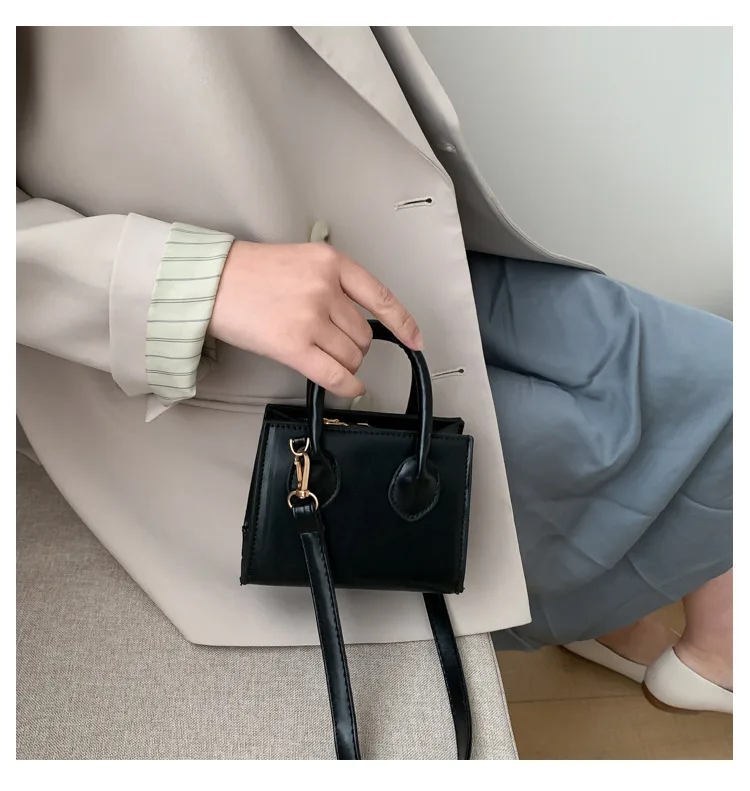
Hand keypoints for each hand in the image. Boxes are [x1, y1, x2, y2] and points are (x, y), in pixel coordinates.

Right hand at [209, 241, 422, 397]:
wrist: (210, 282)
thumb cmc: (252, 273)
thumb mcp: (302, 261)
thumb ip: (334, 284)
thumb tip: (361, 321)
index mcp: (331, 263)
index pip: (380, 298)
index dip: (403, 324)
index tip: (416, 341)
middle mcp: (325, 289)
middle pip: (364, 335)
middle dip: (355, 346)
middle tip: (332, 345)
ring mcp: (310, 318)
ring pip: (352, 356)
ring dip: (346, 364)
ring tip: (322, 356)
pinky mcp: (293, 346)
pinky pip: (336, 375)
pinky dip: (349, 386)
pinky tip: (350, 388)